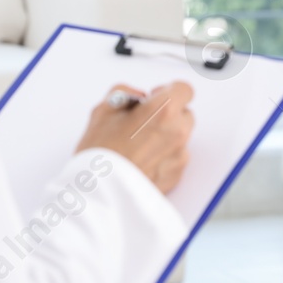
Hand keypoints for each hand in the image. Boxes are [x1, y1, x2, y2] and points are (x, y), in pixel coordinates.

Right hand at [75, 81, 194, 194]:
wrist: (98, 192)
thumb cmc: (99, 153)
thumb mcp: (103, 110)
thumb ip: (124, 92)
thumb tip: (137, 96)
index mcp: (163, 110)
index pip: (184, 89)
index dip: (168, 91)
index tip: (155, 97)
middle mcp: (177, 131)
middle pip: (184, 113)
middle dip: (168, 115)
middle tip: (143, 123)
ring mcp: (179, 155)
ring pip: (181, 137)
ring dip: (167, 136)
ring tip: (139, 146)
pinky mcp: (177, 175)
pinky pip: (176, 158)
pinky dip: (165, 157)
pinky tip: (143, 161)